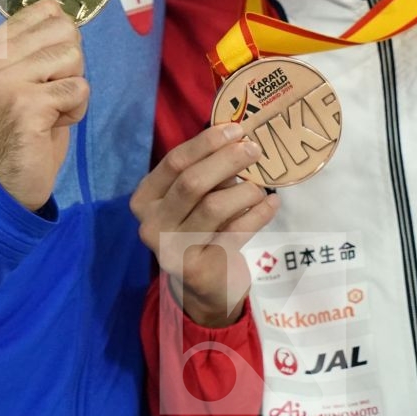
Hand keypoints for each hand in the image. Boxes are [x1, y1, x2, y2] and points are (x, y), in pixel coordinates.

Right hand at [0, 0, 88, 210]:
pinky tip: (52, 124)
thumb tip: (65, 15)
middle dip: (71, 66)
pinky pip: (79, 89)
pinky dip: (75, 111)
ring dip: (73, 90)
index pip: (47, 10)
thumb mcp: (22, 75)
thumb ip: (37, 45)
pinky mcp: (28, 105)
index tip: (44, 71)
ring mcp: (8, 81)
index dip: (61, 41)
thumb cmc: (21, 124)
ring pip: (75, 59)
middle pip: (67, 32)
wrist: (4, 179)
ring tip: (50, 110)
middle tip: (49, 94)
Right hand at [130, 124, 279, 326]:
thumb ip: (204, 172)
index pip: (174, 162)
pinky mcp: (197, 268)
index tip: (236, 129)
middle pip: (192, 182)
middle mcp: (151, 223)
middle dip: (227, 160)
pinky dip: (258, 214)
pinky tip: (271, 203)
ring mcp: (171, 248)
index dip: (207, 143)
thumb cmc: (198, 229)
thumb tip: (238, 138)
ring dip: (245, 191)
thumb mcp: (190, 201)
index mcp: (145, 199)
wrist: (202, 286)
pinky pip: (235, 232)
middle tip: (255, 150)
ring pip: (214, 207)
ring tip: (261, 187)